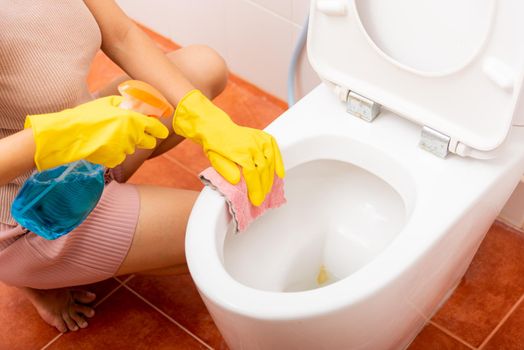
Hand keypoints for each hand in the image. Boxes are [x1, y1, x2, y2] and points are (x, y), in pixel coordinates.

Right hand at [25, 96, 168, 169]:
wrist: (70, 133)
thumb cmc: (88, 115)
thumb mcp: (107, 102)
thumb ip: (124, 104)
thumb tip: (134, 106)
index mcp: (133, 120)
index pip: (157, 129)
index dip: (160, 131)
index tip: (161, 132)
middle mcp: (132, 135)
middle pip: (149, 143)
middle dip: (145, 139)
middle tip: (134, 133)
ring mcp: (124, 149)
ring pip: (132, 149)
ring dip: (126, 144)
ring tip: (109, 136)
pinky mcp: (115, 159)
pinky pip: (120, 157)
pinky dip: (114, 152)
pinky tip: (102, 145)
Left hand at [173, 90, 284, 205]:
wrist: (217, 128)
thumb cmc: (216, 146)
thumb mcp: (215, 160)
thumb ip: (226, 170)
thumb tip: (237, 180)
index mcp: (239, 151)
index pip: (252, 173)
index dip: (255, 188)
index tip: (256, 200)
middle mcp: (251, 144)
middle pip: (263, 168)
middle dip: (263, 186)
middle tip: (262, 198)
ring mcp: (259, 139)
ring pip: (270, 161)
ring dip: (271, 178)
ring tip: (268, 190)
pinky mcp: (264, 136)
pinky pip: (275, 150)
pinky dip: (279, 162)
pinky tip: (280, 174)